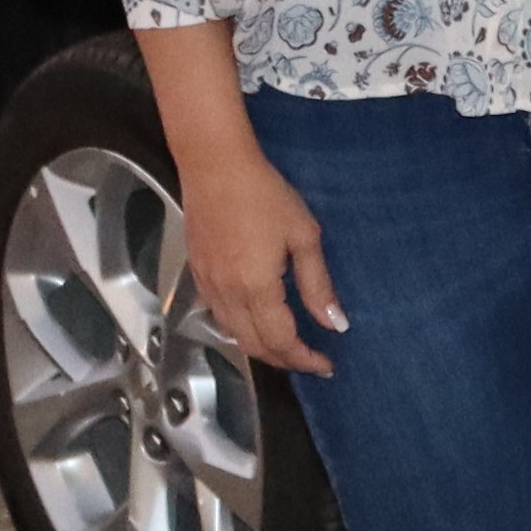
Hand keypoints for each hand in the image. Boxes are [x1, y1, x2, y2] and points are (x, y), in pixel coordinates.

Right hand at [174, 147, 343, 376]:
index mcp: (255, 288)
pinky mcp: (196, 273)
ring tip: (289, 345)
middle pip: (253, 346)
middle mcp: (226, 294)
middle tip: (311, 360)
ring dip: (261, 348)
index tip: (327, 365)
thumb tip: (334, 323)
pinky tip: (258, 321)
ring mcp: (206, 284)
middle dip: (284, 360)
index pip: (281, 341)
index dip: (305, 359)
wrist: (215, 165)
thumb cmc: (264, 194)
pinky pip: (218, 315)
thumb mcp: (304, 237)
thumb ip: (317, 285)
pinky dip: (240, 329)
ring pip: (233, 335)